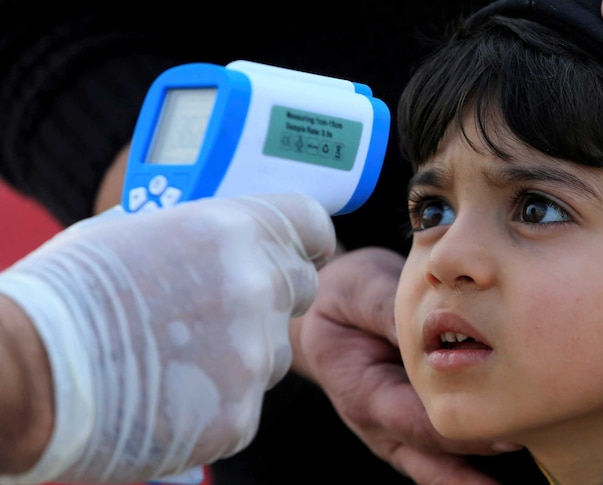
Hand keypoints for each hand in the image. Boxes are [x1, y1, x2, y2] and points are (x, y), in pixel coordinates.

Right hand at [0, 193, 334, 483]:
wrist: (22, 373)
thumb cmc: (64, 295)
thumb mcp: (130, 231)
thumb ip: (197, 234)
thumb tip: (222, 238)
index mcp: (231, 231)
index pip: (313, 225)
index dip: (305, 239)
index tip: (298, 250)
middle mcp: (256, 289)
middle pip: (300, 288)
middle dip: (272, 296)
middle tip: (220, 309)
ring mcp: (252, 356)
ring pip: (275, 351)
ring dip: (243, 351)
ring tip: (177, 357)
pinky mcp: (239, 416)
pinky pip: (247, 401)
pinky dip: (217, 400)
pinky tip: (169, 393)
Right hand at [290, 247, 518, 484]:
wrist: (325, 314)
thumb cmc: (344, 298)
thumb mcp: (356, 290)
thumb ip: (387, 308)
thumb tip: (427, 323)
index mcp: (364, 392)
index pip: (413, 422)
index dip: (457, 430)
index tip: (503, 432)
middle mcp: (379, 425)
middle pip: (432, 455)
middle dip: (479, 455)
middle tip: (527, 447)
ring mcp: (396, 434)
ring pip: (439, 471)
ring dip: (477, 479)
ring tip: (523, 474)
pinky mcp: (414, 432)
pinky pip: (445, 465)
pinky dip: (473, 475)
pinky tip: (506, 480)